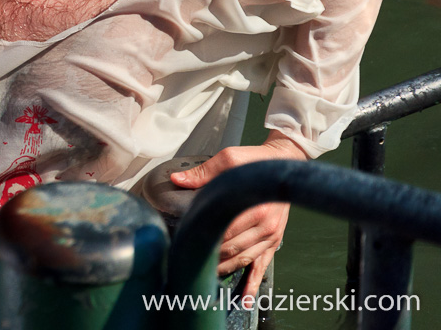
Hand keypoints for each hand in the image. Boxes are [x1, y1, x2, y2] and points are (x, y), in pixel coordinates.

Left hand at [169, 133, 307, 304]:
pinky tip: (245, 299)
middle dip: (210, 257)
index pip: (223, 231)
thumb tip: (177, 180)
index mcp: (254, 207)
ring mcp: (271, 236)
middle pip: (231, 249)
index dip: (204, 239)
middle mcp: (265, 226)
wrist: (283, 164)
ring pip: (243, 260)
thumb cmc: (254, 162)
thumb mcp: (228, 160)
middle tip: (188, 263)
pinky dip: (252, 283)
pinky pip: (262, 266)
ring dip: (224, 270)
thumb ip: (203, 173)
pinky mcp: (273, 241)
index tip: (186, 245)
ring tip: (205, 279)